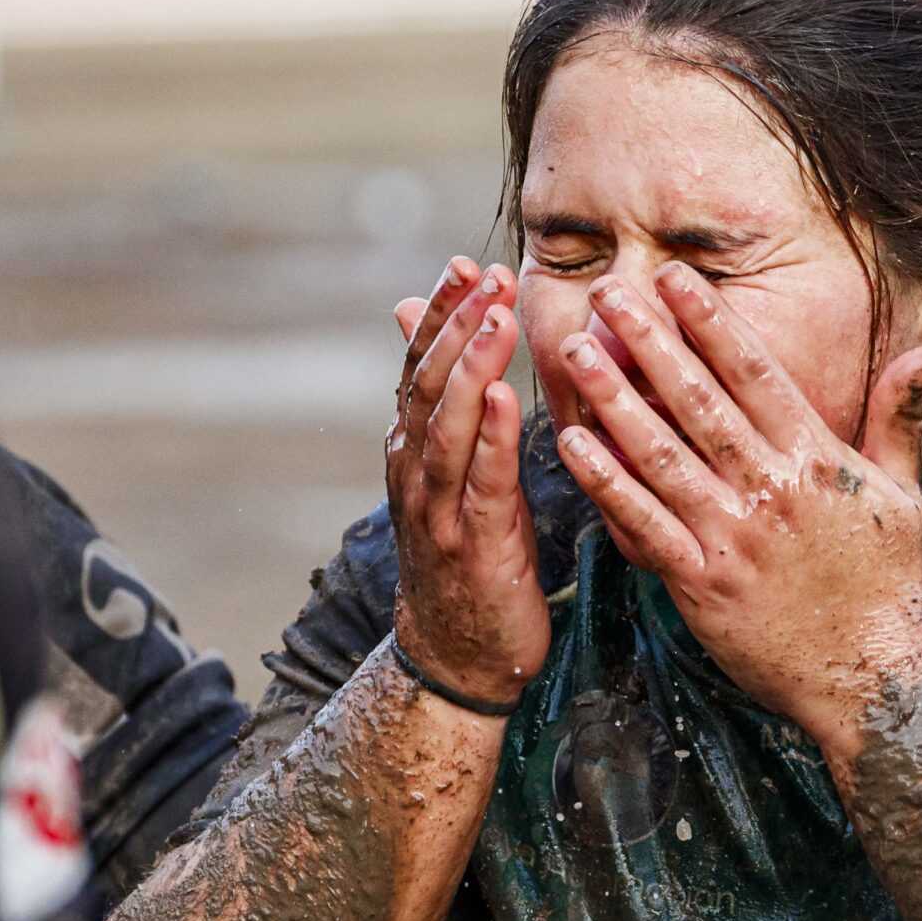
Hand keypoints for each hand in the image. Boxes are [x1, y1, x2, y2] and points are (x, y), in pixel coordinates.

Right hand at [386, 258, 549, 707]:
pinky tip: (507, 400)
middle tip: (488, 275)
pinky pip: (482, 485)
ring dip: (471, 369)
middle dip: (458, 325)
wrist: (456, 657)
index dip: (440, 313)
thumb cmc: (467, 556)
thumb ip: (445, 403)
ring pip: (448, 427)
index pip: (422, 366)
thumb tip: (423, 325)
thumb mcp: (453, 474)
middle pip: (430, 384)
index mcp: (413, 450)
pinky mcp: (473, 547)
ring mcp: (437, 511)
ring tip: (496, 318)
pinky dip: (493, 440)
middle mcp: (415, 472)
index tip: (465, 264)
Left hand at [551, 262, 921, 746]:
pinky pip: (644, 526)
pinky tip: (571, 445)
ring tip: (575, 352)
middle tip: (606, 293)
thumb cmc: (886, 582)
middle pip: (700, 401)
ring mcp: (734, 538)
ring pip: (662, 455)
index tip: (673, 276)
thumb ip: (900, 415)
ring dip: (613, 400)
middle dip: (650, 341)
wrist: (873, 677)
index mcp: (817, 459)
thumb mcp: (903, 492)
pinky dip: (606, 484)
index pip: (756, 373)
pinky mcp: (704, 585)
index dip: (711, 320)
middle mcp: (771, 490)